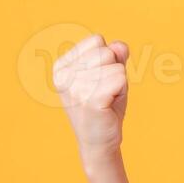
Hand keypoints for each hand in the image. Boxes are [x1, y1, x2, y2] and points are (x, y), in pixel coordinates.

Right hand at [53, 33, 129, 158]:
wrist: (99, 142)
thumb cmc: (105, 106)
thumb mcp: (109, 74)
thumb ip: (115, 55)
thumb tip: (120, 45)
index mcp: (62, 66)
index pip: (97, 40)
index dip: (107, 59)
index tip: (98, 81)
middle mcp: (64, 75)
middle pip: (107, 52)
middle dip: (114, 71)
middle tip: (105, 92)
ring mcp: (75, 87)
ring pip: (116, 67)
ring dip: (119, 83)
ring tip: (107, 100)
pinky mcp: (90, 98)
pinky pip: (121, 79)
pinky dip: (122, 92)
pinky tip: (109, 105)